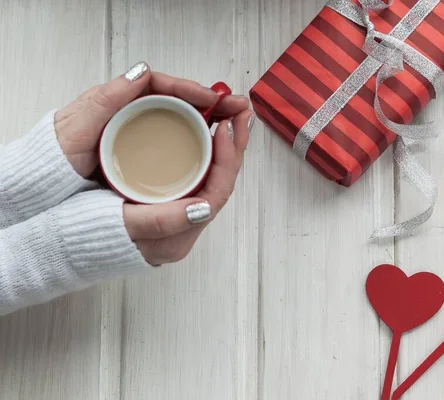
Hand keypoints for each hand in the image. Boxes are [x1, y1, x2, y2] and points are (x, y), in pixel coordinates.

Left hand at [55, 61, 249, 176]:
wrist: (44, 187)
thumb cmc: (55, 155)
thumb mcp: (78, 124)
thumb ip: (107, 98)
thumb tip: (142, 72)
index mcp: (123, 102)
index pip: (167, 88)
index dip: (195, 92)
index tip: (215, 98)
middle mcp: (137, 117)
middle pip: (184, 106)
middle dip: (215, 107)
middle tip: (238, 109)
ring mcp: (144, 139)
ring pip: (187, 127)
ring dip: (214, 126)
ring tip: (235, 126)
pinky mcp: (148, 160)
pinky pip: (181, 148)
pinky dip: (203, 146)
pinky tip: (215, 151)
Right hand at [57, 62, 253, 264]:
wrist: (62, 243)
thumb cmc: (86, 232)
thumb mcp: (122, 224)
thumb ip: (161, 220)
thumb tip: (204, 208)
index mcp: (178, 236)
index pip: (218, 192)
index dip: (226, 158)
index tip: (224, 126)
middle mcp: (183, 229)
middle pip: (220, 182)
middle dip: (234, 145)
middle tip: (240, 112)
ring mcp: (178, 219)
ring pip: (211, 178)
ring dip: (223, 147)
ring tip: (230, 117)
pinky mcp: (168, 207)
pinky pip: (197, 177)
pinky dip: (206, 153)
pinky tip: (206, 135)